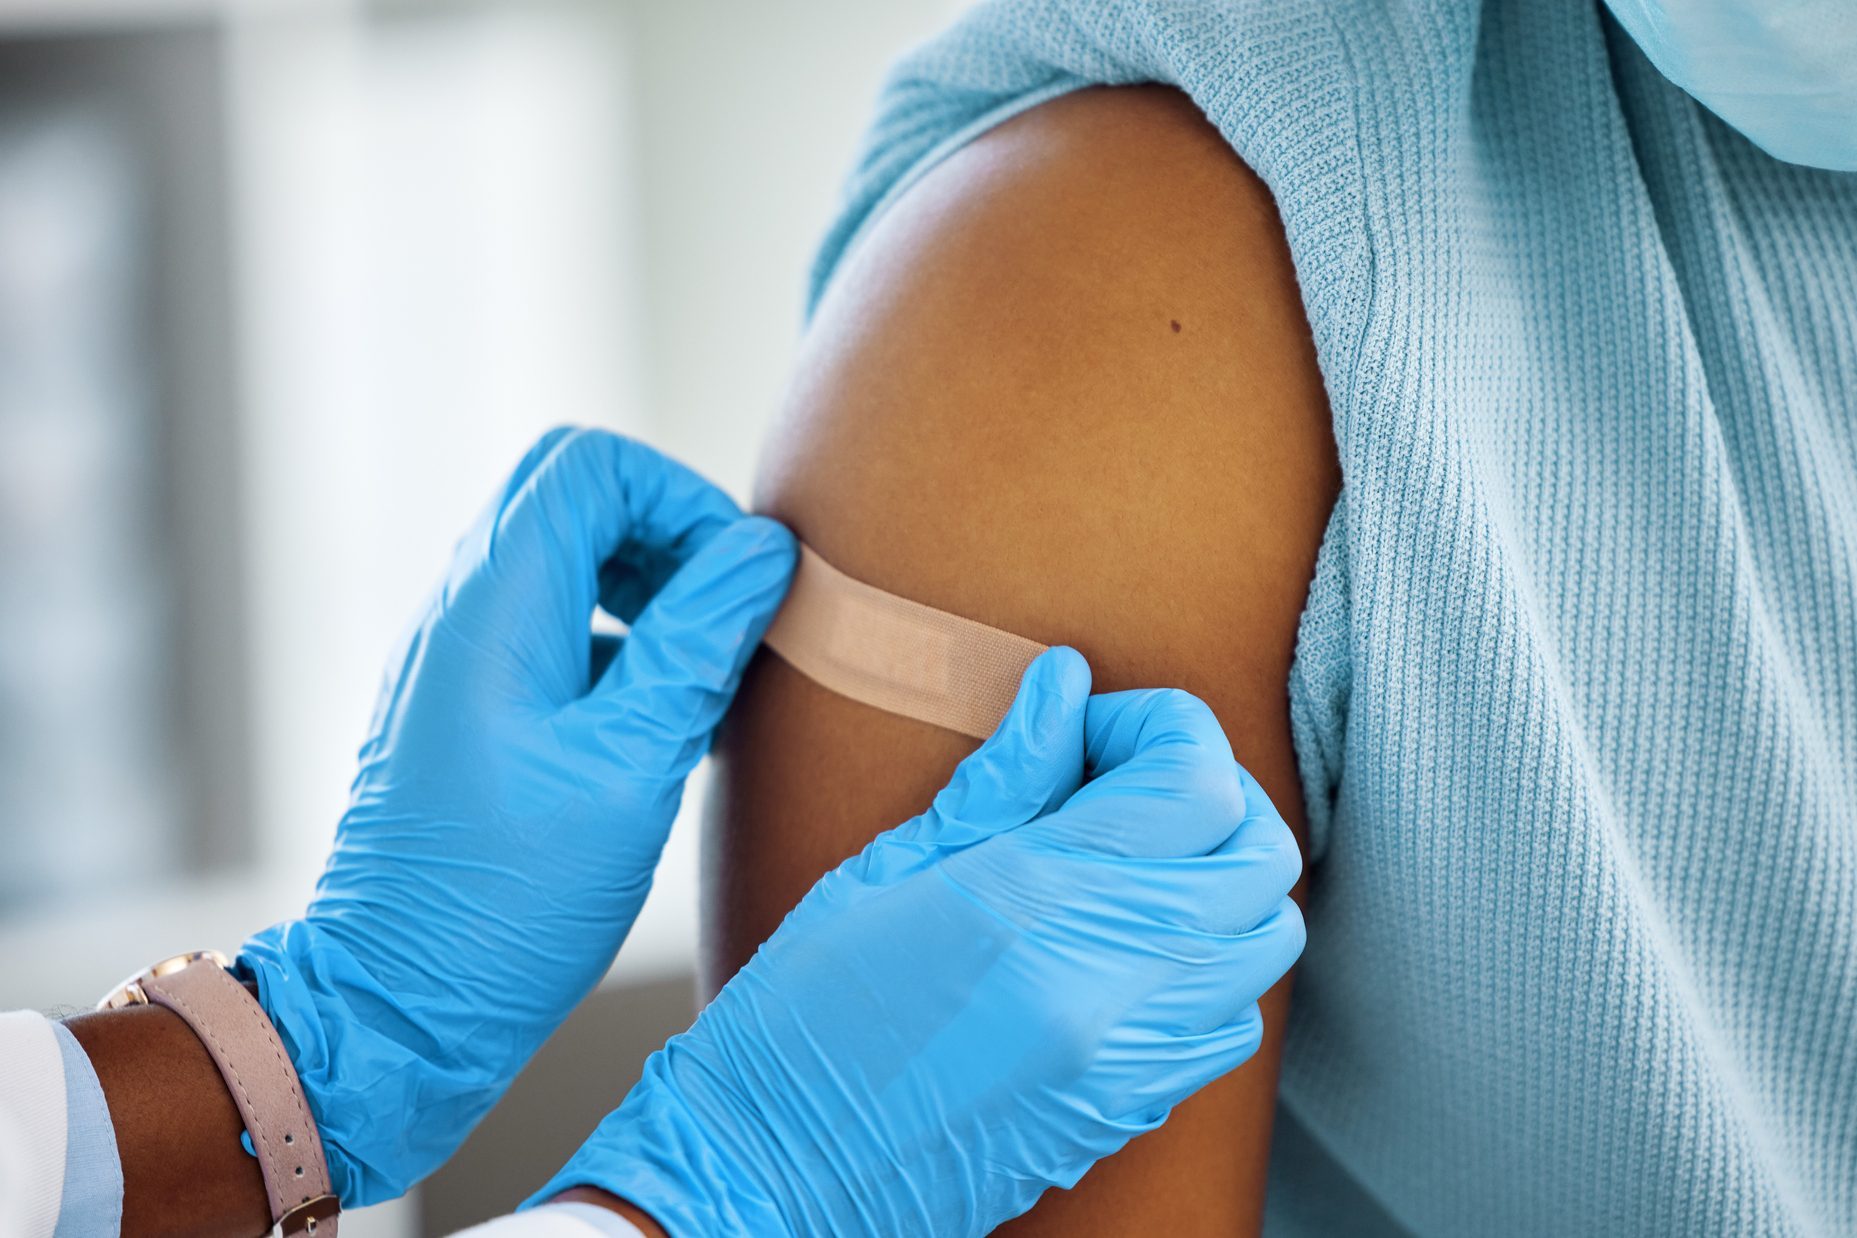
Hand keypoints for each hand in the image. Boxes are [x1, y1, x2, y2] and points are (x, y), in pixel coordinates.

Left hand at [238, 427, 796, 1203]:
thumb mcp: (633, 764)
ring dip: (644, 590)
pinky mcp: (464, 709)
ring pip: (561, 559)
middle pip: (573, 497)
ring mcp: (455, 660)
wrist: (399, 1005)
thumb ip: (698, 643)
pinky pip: (547, 627)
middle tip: (724, 614)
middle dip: (666, 535)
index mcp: (495, 607)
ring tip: (701, 672)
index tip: (735, 580)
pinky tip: (661, 723)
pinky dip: (614, 641)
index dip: (680, 500)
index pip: (592, 467)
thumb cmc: (512, 898)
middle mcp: (462, 613)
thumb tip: (763, 551)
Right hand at [532, 647, 1304, 1235]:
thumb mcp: (886, 868)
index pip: (1196, 781)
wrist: (774, 1178)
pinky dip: (1213, 961)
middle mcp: (1111, 983)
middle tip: (1120, 778)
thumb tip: (1067, 686)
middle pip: (1259, 851)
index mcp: (1036, 903)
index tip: (1091, 726)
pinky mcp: (1133, 1109)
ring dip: (1222, 872)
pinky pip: (1236, 1017)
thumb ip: (1003, 776)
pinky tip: (1129, 942)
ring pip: (1268, 934)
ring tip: (1130, 856)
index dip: (1161, 725)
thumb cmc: (803, 1016)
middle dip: (1208, 786)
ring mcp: (1133, 1057)